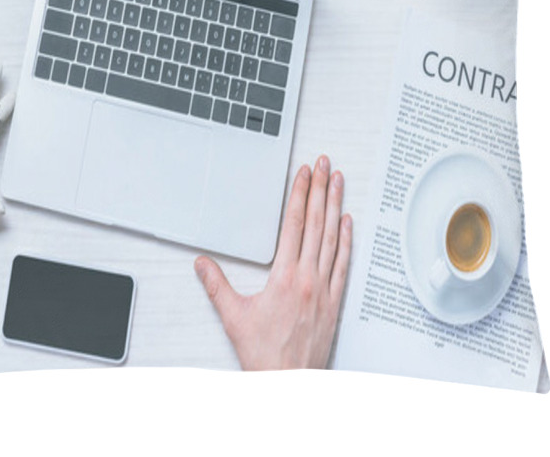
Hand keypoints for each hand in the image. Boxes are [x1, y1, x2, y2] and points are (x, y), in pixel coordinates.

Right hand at [195, 155, 351, 369]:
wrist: (289, 383)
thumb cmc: (265, 355)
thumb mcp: (233, 317)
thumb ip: (217, 286)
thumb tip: (202, 264)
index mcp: (284, 277)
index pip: (294, 224)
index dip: (299, 195)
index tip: (304, 174)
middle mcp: (308, 279)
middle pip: (316, 223)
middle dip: (321, 190)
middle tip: (325, 165)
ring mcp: (324, 289)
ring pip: (332, 238)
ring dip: (336, 206)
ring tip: (339, 183)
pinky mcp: (333, 302)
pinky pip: (343, 263)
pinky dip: (346, 240)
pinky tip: (347, 223)